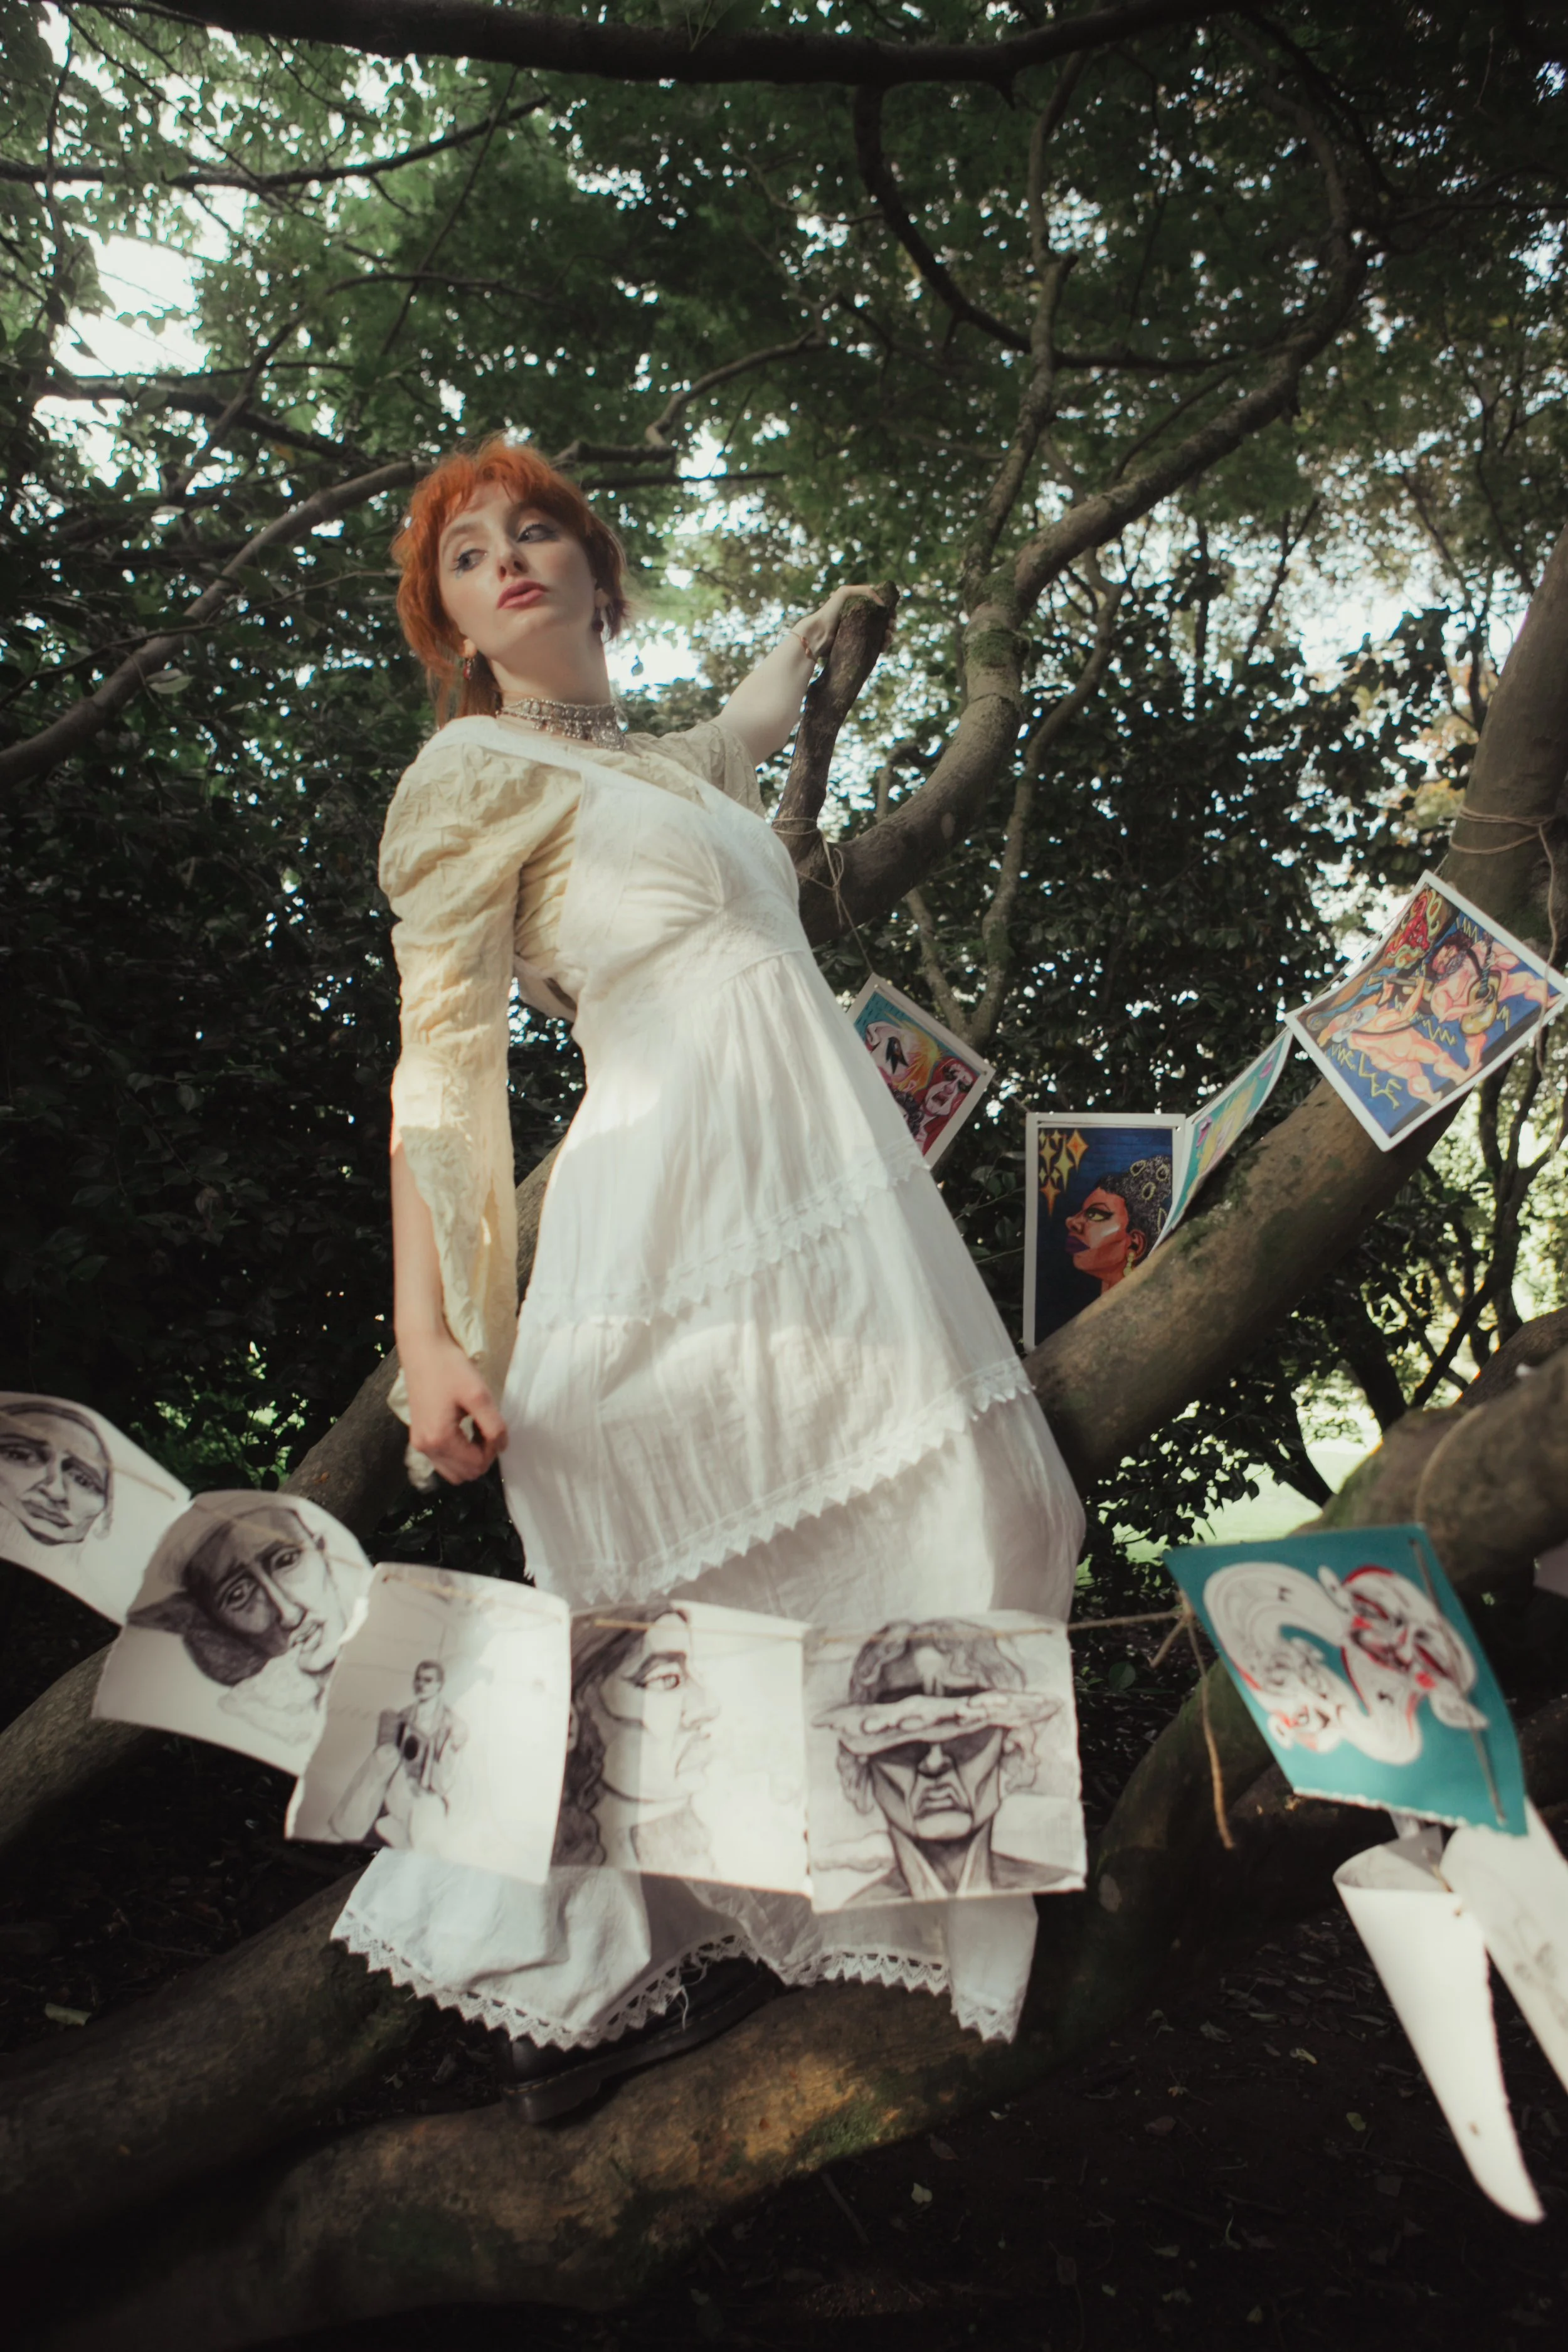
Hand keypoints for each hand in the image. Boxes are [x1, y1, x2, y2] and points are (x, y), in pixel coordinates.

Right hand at [399, 1328, 506, 1482]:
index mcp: (439, 1439)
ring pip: (452, 1471)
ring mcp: (419, 1443)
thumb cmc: (449, 1367)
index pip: (476, 1465)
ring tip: (477, 1430)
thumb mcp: (479, 1395)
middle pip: (464, 1474)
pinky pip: (442, 1459)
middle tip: (488, 1429)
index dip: (493, 1451)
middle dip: (482, 1456)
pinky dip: (458, 1452)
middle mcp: (425, 1447)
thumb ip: (493, 1425)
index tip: (497, 1429)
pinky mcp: (419, 1435)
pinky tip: (465, 1429)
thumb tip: (502, 1447)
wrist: (423, 1349)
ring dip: (470, 1457)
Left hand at [800, 583, 891, 657]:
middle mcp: (861, 622)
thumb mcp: (845, 592)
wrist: (819, 632)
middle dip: (891, 624)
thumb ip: (865, 591)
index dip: (889, 612)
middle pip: (883, 623)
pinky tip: (884, 645)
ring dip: (889, 636)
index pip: (880, 610)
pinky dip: (883, 647)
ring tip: (887, 636)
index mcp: (860, 608)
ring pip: (881, 636)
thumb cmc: (830, 611)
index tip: (892, 615)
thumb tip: (883, 604)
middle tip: (890, 626)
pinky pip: (875, 648)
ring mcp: (860, 635)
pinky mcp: (858, 648)